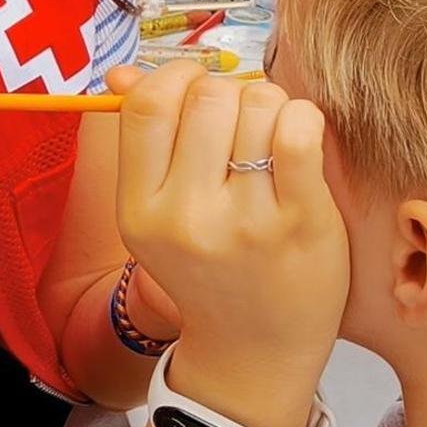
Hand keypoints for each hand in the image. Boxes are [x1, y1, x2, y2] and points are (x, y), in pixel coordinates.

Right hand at [109, 62, 349, 426]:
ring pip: (259, 103)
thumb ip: (143, 141)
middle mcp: (186, 218)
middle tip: (242, 127)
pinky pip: (300, 130)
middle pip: (208, 96)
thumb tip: (121, 72)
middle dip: (231, 94)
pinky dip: (305, 119)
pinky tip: (302, 141)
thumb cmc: (210, 271)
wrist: (255, 354)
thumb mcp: (158, 217)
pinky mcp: (302, 223)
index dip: (177, 78)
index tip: (198, 95)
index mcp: (140, 212)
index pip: (149, 104)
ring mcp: (246, 222)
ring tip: (272, 144)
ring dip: (271, 108)